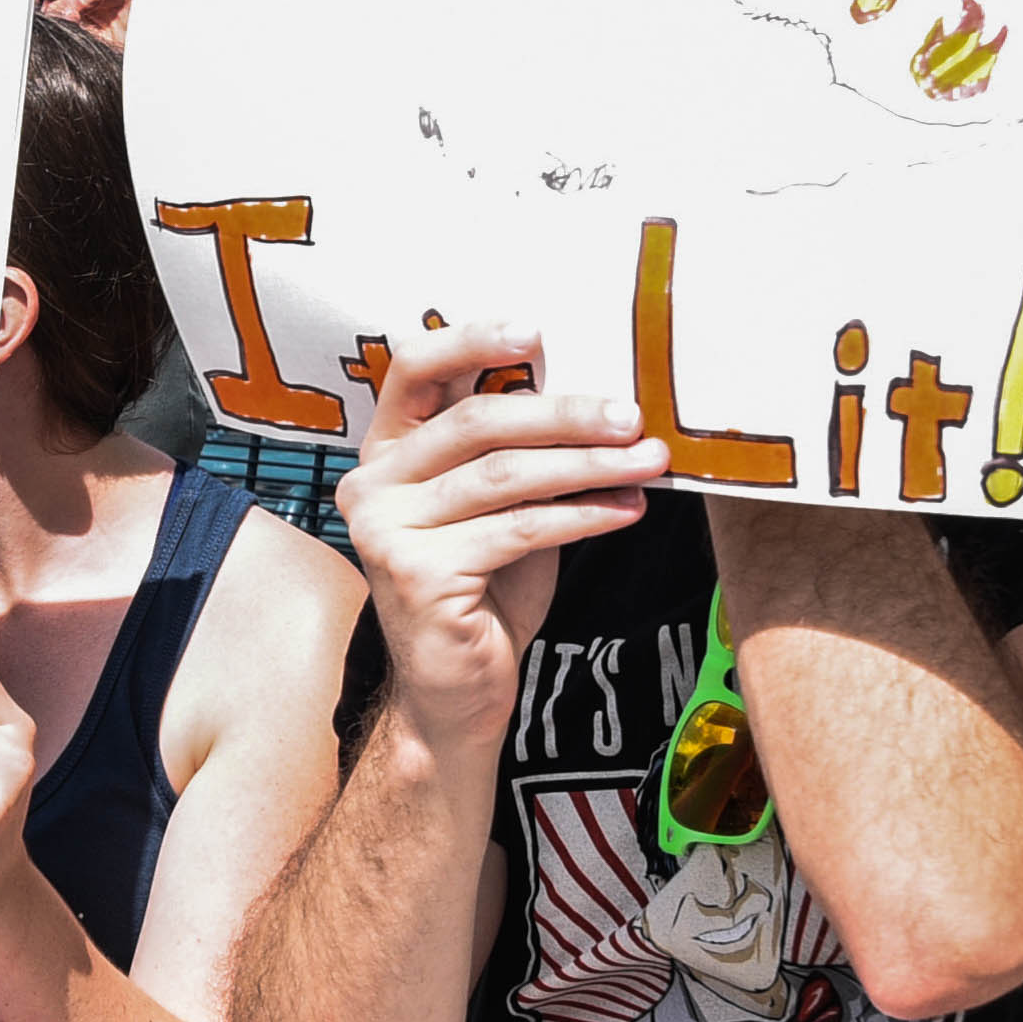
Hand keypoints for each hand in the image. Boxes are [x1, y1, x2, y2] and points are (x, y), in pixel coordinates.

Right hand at [337, 326, 666, 750]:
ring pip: (502, 475)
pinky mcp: (415, 573)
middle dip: (565, 414)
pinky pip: (516, 529)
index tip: (538, 332)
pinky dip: (581, 515)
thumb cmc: (486, 589)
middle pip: (474, 422)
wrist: (454, 688)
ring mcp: (385, 529)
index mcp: (388, 450)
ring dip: (588, 465)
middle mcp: (373, 482)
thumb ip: (522, 452)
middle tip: (633, 416)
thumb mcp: (502, 505)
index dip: (472, 340)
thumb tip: (605, 400)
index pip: (415, 370)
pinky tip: (626, 510)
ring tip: (649, 463)